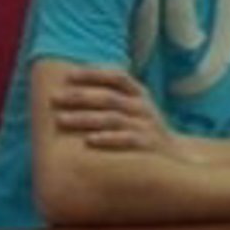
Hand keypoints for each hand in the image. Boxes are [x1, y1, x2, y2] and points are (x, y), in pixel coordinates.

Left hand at [50, 68, 192, 162]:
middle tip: (54, 98)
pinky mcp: (146, 145)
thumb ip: (115, 93)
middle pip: (108, 97)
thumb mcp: (137, 105)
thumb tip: (78, 81)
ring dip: (84, 118)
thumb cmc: (145, 127)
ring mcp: (145, 125)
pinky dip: (107, 139)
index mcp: (140, 93)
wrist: (175, 155)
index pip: (117, 76)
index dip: (93, 74)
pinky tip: (88, 140)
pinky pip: (125, 139)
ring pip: (111, 118)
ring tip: (60, 119)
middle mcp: (142, 107)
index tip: (68, 75)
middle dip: (79, 97)